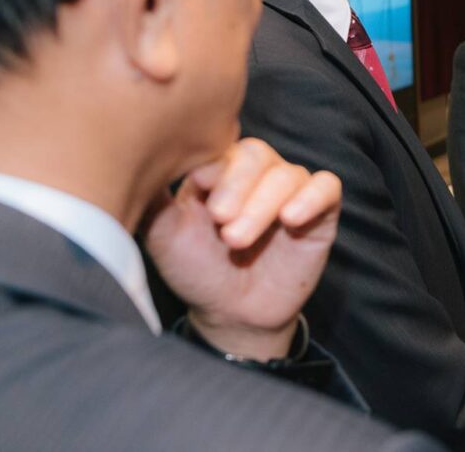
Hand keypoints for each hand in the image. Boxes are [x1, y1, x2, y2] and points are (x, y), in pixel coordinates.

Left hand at [143, 138, 342, 358]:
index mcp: (219, 171)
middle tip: (221, 222)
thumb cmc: (197, 271)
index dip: (214, 169)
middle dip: (238, 187)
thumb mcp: (164, 235)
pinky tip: (290, 219)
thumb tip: (136, 160)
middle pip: (257, 155)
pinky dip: (311, 197)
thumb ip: (155, 198)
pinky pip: (327, 187)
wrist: (232, 314)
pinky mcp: (321, 211)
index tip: (199, 194)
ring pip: (288, 174)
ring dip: (263, 205)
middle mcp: (256, 174)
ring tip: (238, 240)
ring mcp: (290, 190)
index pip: (222, 149)